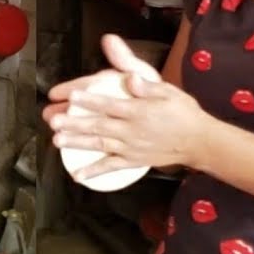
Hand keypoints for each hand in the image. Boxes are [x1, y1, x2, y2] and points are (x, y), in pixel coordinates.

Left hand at [44, 34, 213, 178]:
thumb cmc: (183, 112)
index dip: (90, 100)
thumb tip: (130, 78)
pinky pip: (112, 167)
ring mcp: (132, 147)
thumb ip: (147, 85)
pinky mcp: (135, 160)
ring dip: (78, 143)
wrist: (200, 141)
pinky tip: (78, 175)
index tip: (72, 96)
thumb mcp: (168, 91)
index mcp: (139, 111)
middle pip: (99, 126)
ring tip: (58, 141)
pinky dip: (95, 171)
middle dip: (75, 123)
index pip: (110, 104)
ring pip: (100, 145)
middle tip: (54, 121)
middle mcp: (132, 130)